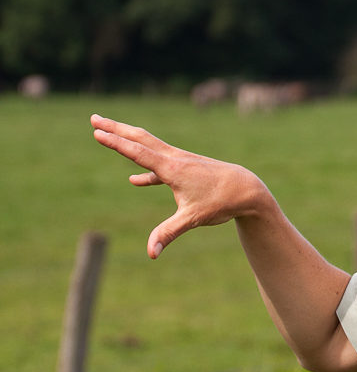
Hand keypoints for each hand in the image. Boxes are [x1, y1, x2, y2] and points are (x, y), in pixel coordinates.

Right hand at [91, 114, 271, 258]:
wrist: (247, 190)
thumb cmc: (222, 202)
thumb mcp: (193, 219)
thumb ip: (168, 234)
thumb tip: (151, 254)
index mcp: (172, 168)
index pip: (137, 152)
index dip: (115, 143)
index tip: (96, 132)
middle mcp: (175, 159)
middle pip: (140, 139)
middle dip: (115, 129)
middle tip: (93, 118)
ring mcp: (181, 161)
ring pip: (150, 146)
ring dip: (128, 139)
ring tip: (109, 132)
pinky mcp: (187, 169)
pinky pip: (160, 166)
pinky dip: (146, 171)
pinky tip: (135, 180)